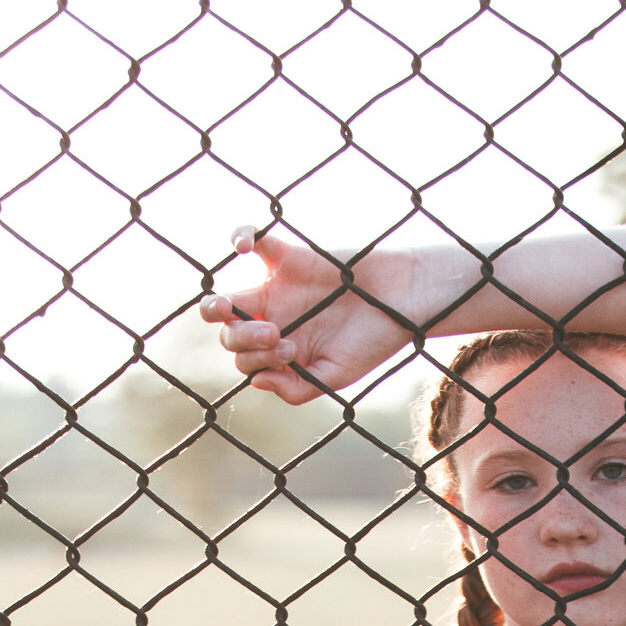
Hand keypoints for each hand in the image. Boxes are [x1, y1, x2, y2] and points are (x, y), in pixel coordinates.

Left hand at [200, 228, 413, 403]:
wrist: (400, 300)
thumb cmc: (371, 341)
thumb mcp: (335, 376)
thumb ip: (296, 389)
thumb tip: (257, 381)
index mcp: (281, 352)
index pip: (246, 361)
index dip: (258, 360)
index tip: (292, 352)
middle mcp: (271, 320)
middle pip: (230, 334)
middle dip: (244, 338)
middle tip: (276, 333)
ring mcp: (274, 288)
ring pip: (227, 299)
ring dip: (225, 309)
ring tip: (252, 316)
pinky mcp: (285, 256)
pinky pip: (251, 239)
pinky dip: (240, 236)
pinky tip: (244, 248)